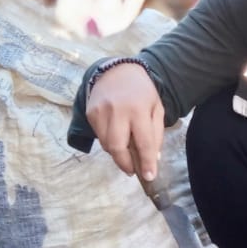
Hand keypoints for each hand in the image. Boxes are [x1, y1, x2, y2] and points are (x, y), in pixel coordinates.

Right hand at [86, 63, 164, 180]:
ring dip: (117, 154)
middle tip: (132, 170)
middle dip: (125, 164)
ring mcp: (100, 112)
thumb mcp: (156, 109)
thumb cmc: (142, 92)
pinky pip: (99, 136)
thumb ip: (156, 134)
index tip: (150, 176)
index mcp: (139, 110)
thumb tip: (153, 159)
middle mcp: (117, 111)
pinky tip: (116, 136)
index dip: (147, 162)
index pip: (143, 142)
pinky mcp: (90, 113)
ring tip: (126, 152)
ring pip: (106, 145)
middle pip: (118, 148)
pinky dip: (108, 142)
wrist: (117, 71)